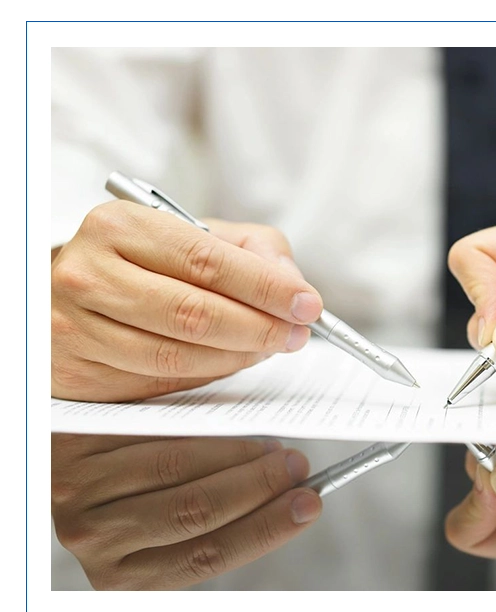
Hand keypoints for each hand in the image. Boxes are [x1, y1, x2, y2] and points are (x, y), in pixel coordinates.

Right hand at [52, 202, 323, 400]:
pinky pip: (157, 384)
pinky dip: (206, 376)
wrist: (72, 289)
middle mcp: (89, 275)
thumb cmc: (142, 259)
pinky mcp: (77, 373)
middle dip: (259, 328)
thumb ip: (251, 248)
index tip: (307, 305)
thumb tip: (293, 284)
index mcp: (120, 227)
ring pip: (176, 357)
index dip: (265, 287)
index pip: (206, 261)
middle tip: (295, 334)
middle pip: (193, 314)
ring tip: (267, 348)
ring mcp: (75, 328)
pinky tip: (229, 362)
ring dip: (237, 358)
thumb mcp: (194, 234)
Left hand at [52, 433, 321, 589]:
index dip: (265, 529)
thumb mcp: (166, 527)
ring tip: (272, 444)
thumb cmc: (130, 500)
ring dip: (235, 454)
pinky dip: (197, 423)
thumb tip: (286, 491)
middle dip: (259, 485)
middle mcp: (97, 542)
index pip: (208, 555)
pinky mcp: (73, 448)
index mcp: (127, 577)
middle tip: (297, 465)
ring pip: (175, 469)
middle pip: (195, 512)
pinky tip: (231, 418)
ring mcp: (78, 496)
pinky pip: (150, 430)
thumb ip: (213, 514)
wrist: (63, 464)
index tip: (307, 504)